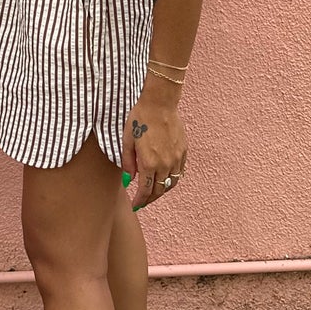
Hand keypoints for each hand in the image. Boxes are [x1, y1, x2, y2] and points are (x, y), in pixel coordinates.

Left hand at [123, 96, 187, 210]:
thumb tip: (129, 180)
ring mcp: (176, 159)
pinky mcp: (183, 152)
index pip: (145, 191)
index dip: (140, 201)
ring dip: (162, 190)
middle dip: (150, 199)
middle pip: (159, 190)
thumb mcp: (127, 140)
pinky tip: (166, 178)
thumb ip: (128, 162)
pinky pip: (179, 172)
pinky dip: (172, 179)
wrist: (159, 103)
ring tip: (153, 191)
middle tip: (143, 202)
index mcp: (149, 163)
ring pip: (171, 183)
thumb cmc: (140, 119)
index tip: (135, 205)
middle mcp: (165, 164)